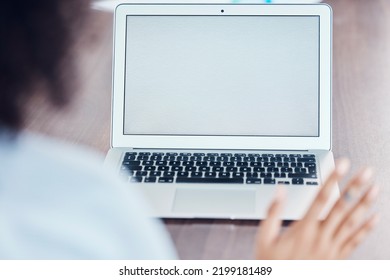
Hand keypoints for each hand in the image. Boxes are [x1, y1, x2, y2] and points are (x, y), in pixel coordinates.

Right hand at [255, 159, 378, 258]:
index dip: (332, 179)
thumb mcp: (264, 237)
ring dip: (365, 204)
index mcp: (303, 229)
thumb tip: (280, 188)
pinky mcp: (337, 258)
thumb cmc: (271, 263)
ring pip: (352, 223)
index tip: (341, 164)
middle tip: (366, 171)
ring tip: (375, 189)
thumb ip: (272, 212)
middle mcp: (320, 237)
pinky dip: (366, 229)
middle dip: (355, 187)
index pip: (321, 198)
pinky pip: (355, 242)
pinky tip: (375, 218)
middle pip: (341, 207)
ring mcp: (331, 248)